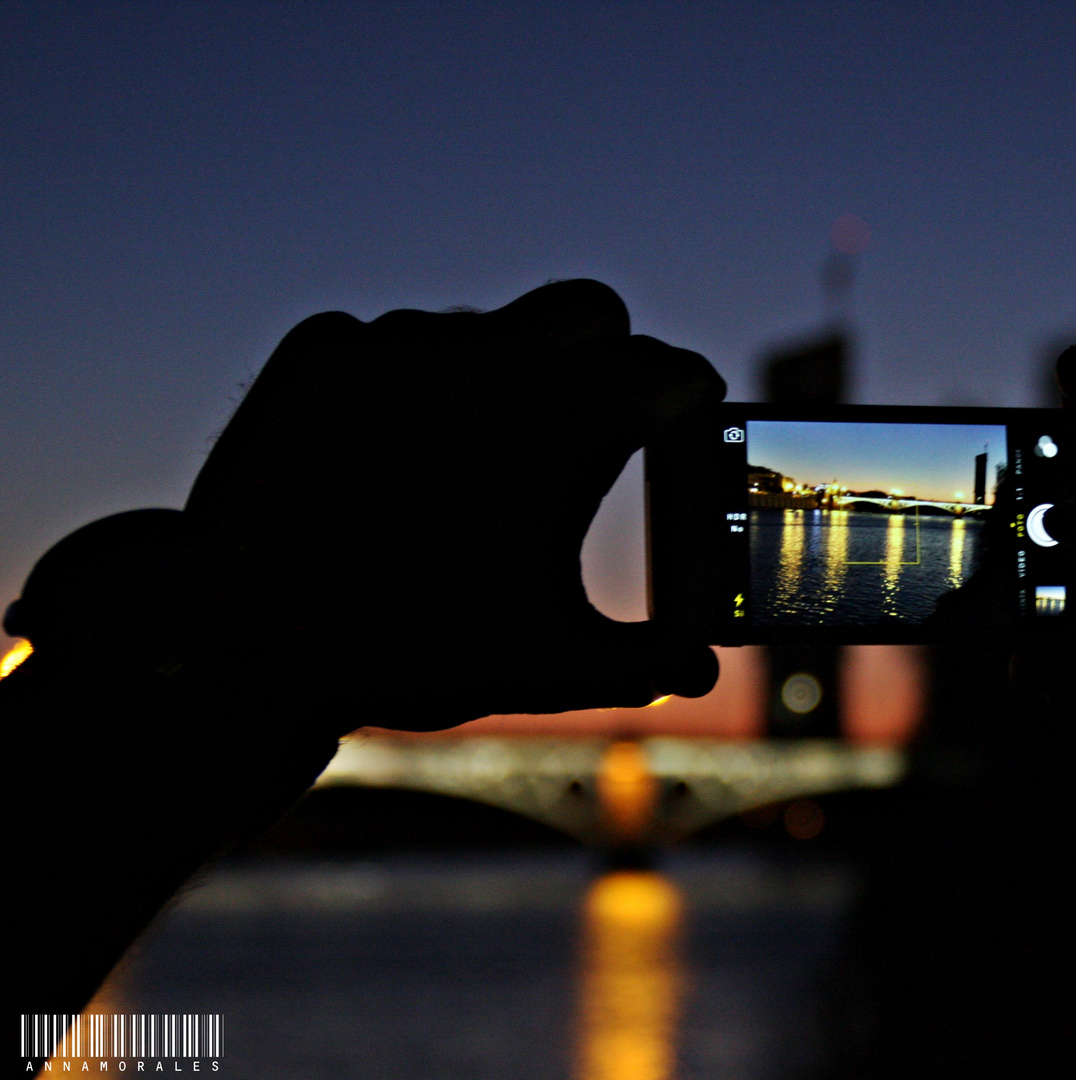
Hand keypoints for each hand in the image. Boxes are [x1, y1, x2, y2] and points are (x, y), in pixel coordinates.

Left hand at [185, 279, 723, 731]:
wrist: (240, 638)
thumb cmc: (413, 649)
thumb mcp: (549, 665)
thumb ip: (643, 662)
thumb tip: (699, 667)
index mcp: (574, 416)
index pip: (670, 370)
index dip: (688, 398)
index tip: (686, 418)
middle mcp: (496, 353)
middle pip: (589, 310)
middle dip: (607, 352)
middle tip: (593, 417)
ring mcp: (402, 340)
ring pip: (484, 326)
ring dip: (499, 372)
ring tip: (472, 462)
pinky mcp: (325, 350)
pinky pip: (390, 344)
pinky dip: (406, 387)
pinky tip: (387, 456)